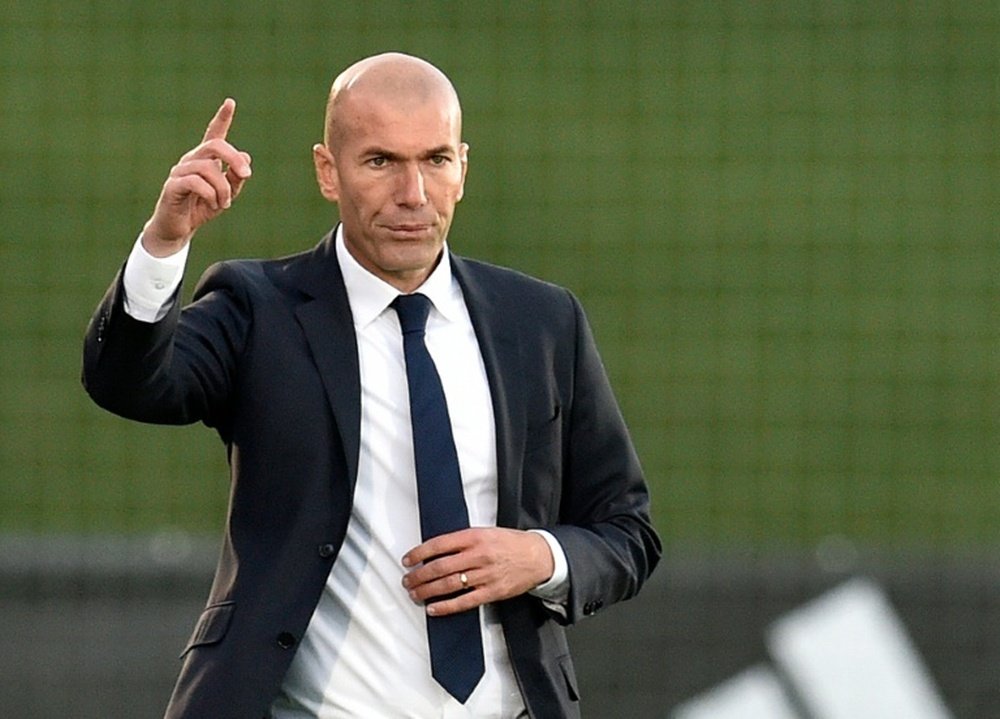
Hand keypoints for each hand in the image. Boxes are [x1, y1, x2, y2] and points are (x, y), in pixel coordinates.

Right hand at [141, 98, 252, 256]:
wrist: (178, 229)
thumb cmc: (201, 209)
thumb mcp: (226, 196)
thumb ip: (236, 179)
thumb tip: (246, 157)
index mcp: (205, 160)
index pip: (213, 134)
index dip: (222, 118)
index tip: (230, 102)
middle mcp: (191, 160)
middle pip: (215, 145)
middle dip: (234, 159)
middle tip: (246, 176)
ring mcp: (180, 171)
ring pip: (209, 168)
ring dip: (223, 188)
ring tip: (223, 204)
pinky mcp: (172, 185)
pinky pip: (195, 182)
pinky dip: (210, 194)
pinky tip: (213, 205)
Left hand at [401, 528, 554, 615]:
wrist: (538, 556)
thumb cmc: (510, 543)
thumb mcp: (486, 532)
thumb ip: (462, 540)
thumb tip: (435, 551)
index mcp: (475, 537)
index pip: (439, 544)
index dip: (419, 553)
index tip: (407, 559)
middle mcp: (478, 555)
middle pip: (440, 567)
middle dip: (419, 575)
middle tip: (407, 580)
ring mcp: (485, 575)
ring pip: (449, 585)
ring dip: (427, 591)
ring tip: (414, 594)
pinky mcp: (492, 592)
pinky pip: (464, 601)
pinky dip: (446, 606)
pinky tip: (433, 608)